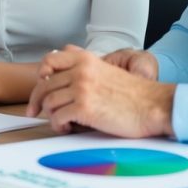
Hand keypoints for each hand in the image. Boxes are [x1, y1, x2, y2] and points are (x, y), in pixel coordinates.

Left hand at [26, 45, 175, 137]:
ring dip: (51, 116)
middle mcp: (81, 71)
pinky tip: (67, 128)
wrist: (153, 105)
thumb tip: (60, 73)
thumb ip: (85, 68)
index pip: (49, 60)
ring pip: (49, 103)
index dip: (40, 75)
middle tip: (34, 111)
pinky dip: (58, 125)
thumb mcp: (106, 70)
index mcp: (86, 60)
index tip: (41, 87)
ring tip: (62, 122)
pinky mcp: (84, 108)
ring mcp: (82, 89)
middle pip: (44, 85)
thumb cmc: (133, 94)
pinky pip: (57, 118)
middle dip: (37, 101)